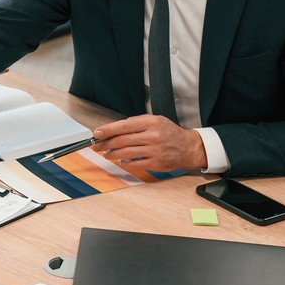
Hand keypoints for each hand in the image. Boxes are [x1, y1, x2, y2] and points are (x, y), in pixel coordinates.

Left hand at [92, 115, 206, 173]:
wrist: (187, 147)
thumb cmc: (169, 133)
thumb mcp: (155, 121)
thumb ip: (136, 123)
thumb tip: (114, 129)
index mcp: (151, 122)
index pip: (123, 126)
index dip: (108, 130)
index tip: (97, 133)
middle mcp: (152, 135)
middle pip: (122, 140)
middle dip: (106, 143)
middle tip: (97, 145)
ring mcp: (154, 150)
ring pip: (126, 152)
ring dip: (113, 154)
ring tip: (107, 153)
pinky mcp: (155, 163)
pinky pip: (135, 164)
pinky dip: (125, 162)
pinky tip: (121, 161)